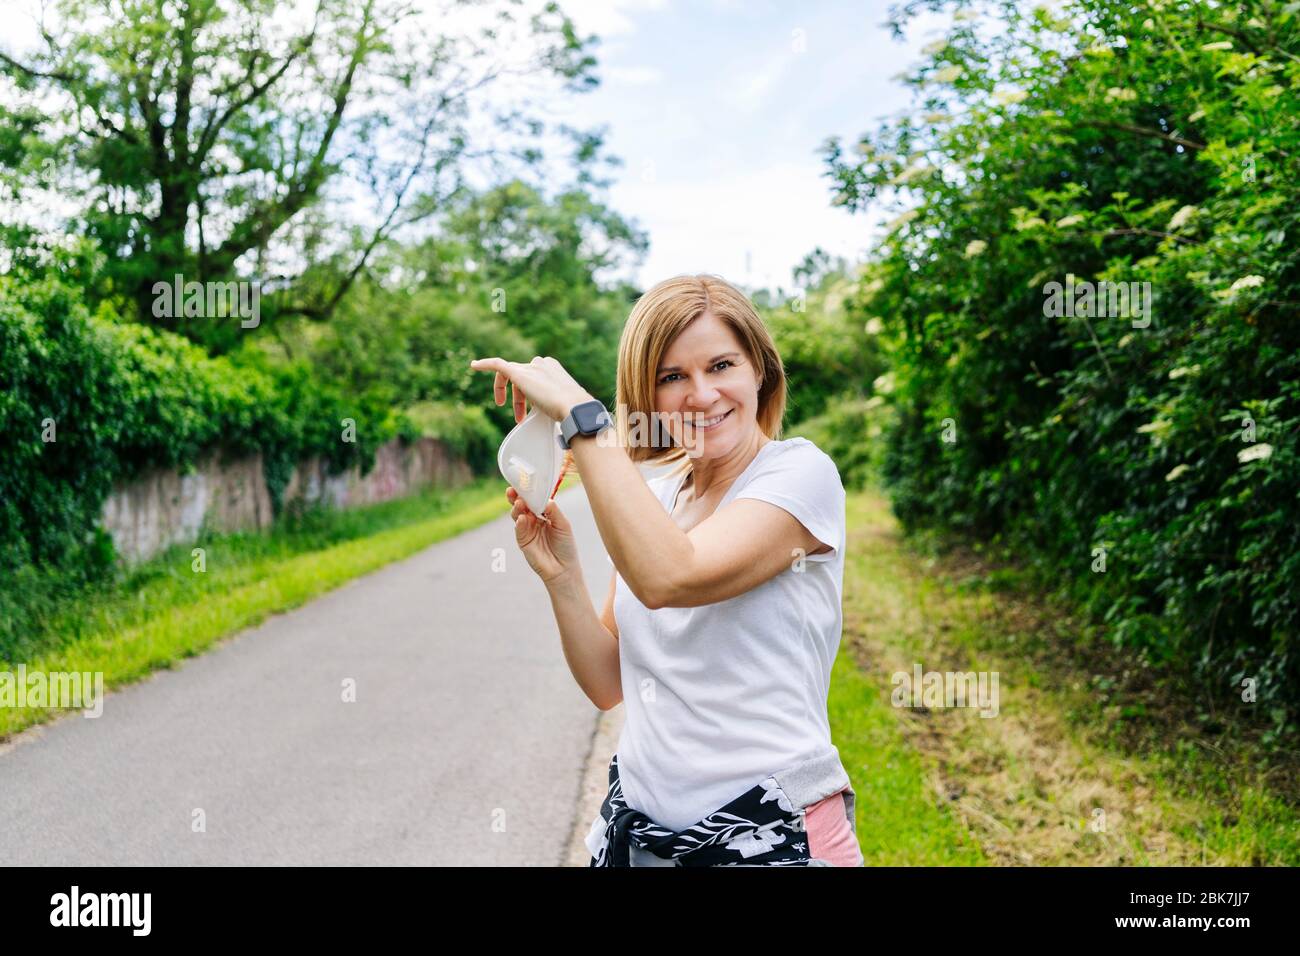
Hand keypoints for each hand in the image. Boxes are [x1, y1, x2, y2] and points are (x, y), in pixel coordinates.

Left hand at [468, 354, 592, 423]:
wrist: (574, 408)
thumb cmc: (573, 411)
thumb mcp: (564, 406)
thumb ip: (560, 407)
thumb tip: (567, 424)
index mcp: (553, 368)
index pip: (534, 377)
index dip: (527, 394)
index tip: (529, 409)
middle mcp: (541, 364)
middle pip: (522, 378)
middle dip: (519, 399)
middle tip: (520, 417)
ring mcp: (531, 367)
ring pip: (511, 377)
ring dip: (511, 396)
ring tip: (508, 411)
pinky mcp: (519, 373)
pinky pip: (498, 365)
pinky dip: (486, 364)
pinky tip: (474, 366)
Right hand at [505, 485, 579, 583]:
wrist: (563, 569)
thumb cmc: (566, 546)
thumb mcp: (563, 525)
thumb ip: (554, 511)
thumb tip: (545, 499)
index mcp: (544, 514)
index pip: (534, 499)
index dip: (529, 491)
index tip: (525, 481)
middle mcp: (533, 520)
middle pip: (522, 504)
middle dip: (517, 496)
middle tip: (513, 489)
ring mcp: (527, 530)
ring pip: (518, 514)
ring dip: (517, 508)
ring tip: (520, 502)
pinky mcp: (522, 541)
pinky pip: (519, 529)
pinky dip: (520, 523)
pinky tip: (522, 518)